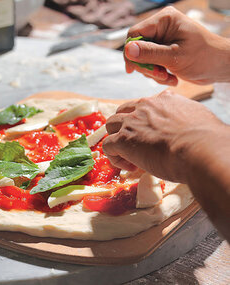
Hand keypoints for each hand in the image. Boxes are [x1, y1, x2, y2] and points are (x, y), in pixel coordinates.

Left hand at [102, 90, 222, 182]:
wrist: (200, 150)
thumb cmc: (205, 140)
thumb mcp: (196, 118)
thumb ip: (185, 118)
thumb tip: (185, 128)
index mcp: (164, 100)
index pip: (145, 106)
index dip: (144, 122)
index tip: (153, 137)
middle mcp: (145, 106)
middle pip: (123, 112)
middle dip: (126, 127)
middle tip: (138, 145)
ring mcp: (132, 122)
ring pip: (111, 125)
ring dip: (117, 139)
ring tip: (130, 156)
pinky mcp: (124, 139)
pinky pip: (107, 145)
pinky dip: (114, 157)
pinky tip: (129, 166)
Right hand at [124, 7, 229, 85]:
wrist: (220, 66)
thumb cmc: (204, 57)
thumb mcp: (175, 57)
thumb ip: (150, 53)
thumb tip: (128, 50)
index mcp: (165, 20)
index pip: (134, 34)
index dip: (131, 52)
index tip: (133, 70)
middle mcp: (161, 26)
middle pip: (137, 48)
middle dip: (147, 65)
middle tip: (160, 75)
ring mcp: (162, 39)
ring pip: (142, 58)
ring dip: (153, 72)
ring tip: (169, 78)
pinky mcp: (163, 50)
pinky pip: (150, 63)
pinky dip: (158, 74)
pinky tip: (171, 77)